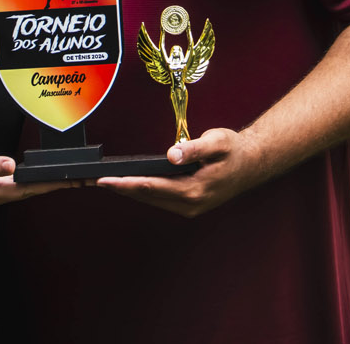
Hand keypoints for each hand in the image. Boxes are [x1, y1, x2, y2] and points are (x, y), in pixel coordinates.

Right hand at [0, 156, 77, 208]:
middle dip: (60, 184)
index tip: (77, 181)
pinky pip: (18, 186)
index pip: (34, 187)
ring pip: (29, 188)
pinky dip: (33, 181)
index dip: (57, 183)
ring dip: (48, 183)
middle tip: (83, 179)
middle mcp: (1, 195)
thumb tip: (12, 164)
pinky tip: (37, 178)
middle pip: (36, 189)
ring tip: (68, 178)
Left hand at [94, 128, 264, 217]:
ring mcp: (191, 207)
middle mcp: (191, 204)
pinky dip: (144, 193)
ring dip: (131, 192)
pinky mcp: (191, 205)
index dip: (126, 183)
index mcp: (195, 190)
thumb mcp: (216, 142)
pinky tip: (132, 186)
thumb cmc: (235, 150)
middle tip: (96, 181)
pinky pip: (161, 200)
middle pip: (148, 197)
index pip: (152, 187)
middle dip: (122, 189)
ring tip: (108, 183)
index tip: (106, 181)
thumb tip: (172, 154)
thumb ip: (193, 148)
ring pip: (153, 201)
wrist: (253, 163)